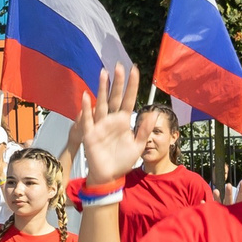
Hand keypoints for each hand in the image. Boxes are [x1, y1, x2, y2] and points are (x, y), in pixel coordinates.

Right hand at [75, 64, 145, 187]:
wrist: (109, 176)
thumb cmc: (123, 160)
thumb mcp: (138, 145)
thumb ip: (144, 129)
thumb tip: (154, 112)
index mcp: (123, 121)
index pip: (128, 99)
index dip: (131, 85)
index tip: (134, 70)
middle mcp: (111, 120)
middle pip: (114, 97)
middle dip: (117, 82)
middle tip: (119, 66)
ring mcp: (100, 125)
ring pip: (101, 103)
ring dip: (102, 89)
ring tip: (104, 73)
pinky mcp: (90, 134)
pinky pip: (87, 119)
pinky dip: (86, 108)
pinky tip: (87, 96)